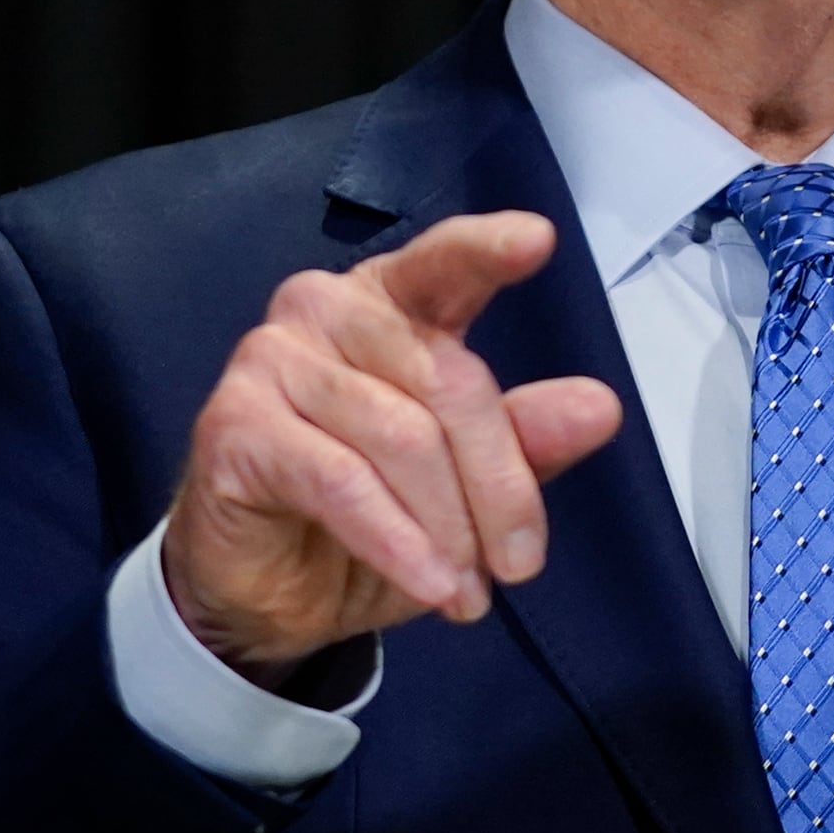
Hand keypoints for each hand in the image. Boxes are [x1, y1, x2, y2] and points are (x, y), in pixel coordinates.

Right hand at [165, 211, 623, 684]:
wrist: (267, 593)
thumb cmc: (368, 518)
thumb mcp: (463, 487)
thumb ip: (524, 439)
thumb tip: (598, 409)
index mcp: (391, 301)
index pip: (442, 264)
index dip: (487, 251)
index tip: (538, 239)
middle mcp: (326, 310)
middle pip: (448, 380)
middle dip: (498, 483)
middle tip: (520, 563)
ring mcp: (271, 359)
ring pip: (401, 438)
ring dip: (448, 529)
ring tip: (468, 591)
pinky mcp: (236, 425)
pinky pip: (341, 482)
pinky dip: (397, 542)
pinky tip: (430, 585)